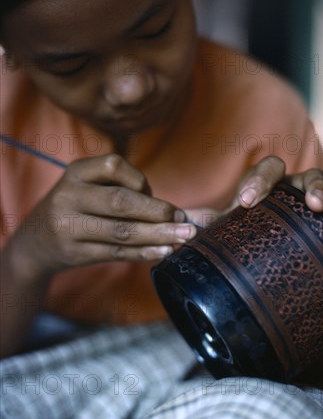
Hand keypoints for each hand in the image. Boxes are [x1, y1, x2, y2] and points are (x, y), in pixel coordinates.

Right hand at [10, 154, 195, 278]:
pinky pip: (115, 252)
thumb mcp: (91, 188)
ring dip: (158, 235)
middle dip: (158, 212)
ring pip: (121, 230)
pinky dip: (143, 252)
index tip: (156, 197)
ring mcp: (68, 225)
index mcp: (76, 171)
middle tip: (187, 222)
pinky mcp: (74, 252)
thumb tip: (191, 212)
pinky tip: (163, 252)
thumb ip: (131, 191)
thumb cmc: (78, 208)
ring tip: (184, 237)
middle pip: (120, 201)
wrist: (35, 242)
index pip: (115, 166)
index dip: (141, 181)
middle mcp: (69, 195)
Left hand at [185, 156, 322, 247]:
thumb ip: (206, 225)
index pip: (266, 170)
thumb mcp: (224, 229)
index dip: (258, 181)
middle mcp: (291, 191)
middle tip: (309, 204)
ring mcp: (309, 207)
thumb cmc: (240, 234)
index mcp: (266, 186)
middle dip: (309, 186)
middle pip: (304, 175)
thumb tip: (178, 229)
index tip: (246, 202)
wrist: (258, 251)